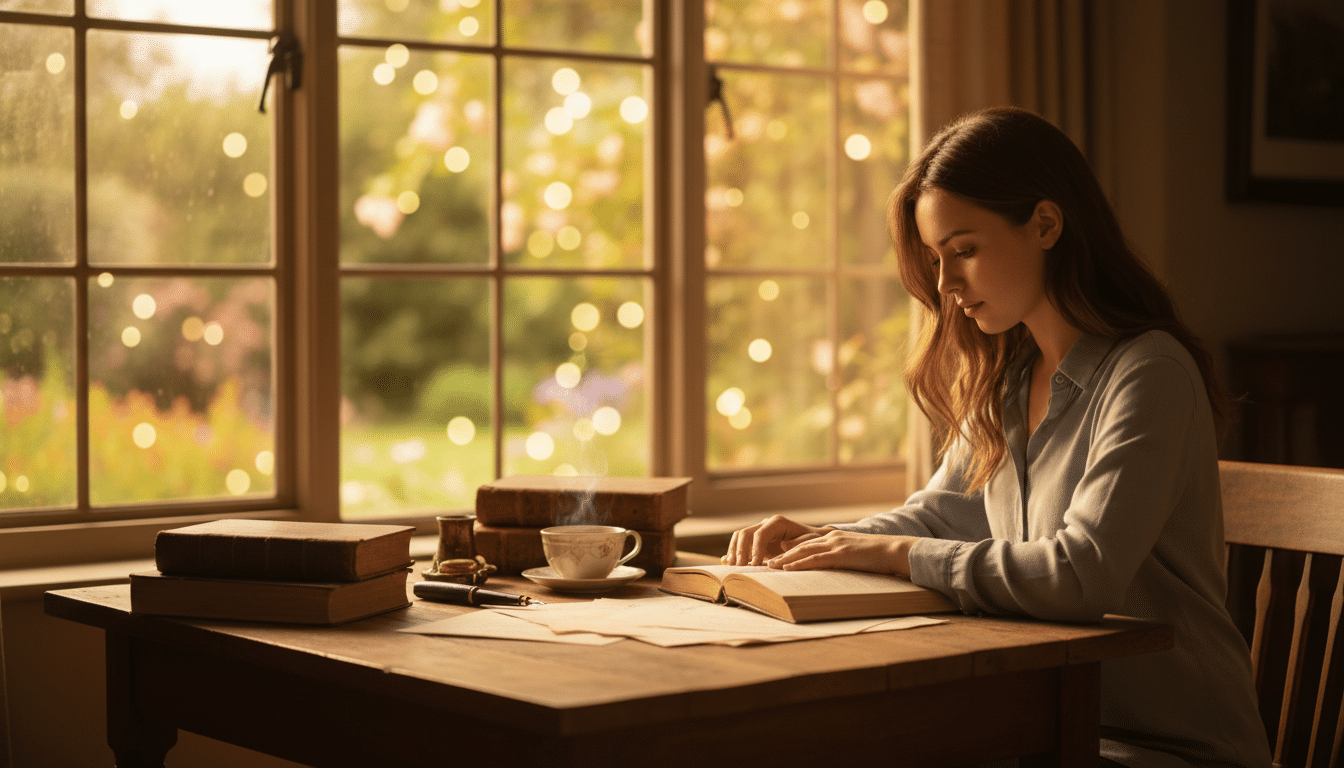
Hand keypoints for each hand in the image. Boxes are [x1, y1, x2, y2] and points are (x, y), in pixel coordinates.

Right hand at [722, 515, 830, 565]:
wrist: (813, 539)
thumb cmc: (812, 541)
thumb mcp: (809, 543)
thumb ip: (796, 545)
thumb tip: (781, 547)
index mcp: (777, 523)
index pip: (760, 534)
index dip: (755, 549)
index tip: (756, 565)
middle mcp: (766, 524)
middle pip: (745, 533)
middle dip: (741, 550)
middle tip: (740, 567)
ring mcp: (760, 532)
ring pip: (740, 537)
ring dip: (734, 551)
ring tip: (732, 566)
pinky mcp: (757, 541)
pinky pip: (741, 543)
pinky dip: (734, 552)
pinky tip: (728, 562)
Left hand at [766, 529, 917, 576]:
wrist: (896, 551)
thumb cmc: (879, 557)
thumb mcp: (855, 556)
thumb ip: (841, 559)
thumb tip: (831, 570)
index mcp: (834, 538)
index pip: (806, 544)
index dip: (789, 550)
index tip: (774, 558)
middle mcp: (831, 538)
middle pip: (799, 545)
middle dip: (781, 554)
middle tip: (765, 562)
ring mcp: (836, 545)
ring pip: (803, 551)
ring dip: (784, 559)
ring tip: (769, 566)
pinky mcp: (841, 554)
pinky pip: (815, 559)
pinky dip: (799, 564)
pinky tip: (788, 568)